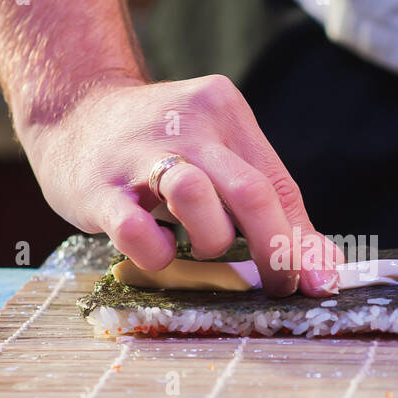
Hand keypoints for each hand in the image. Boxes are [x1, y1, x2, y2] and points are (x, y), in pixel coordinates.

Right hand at [22, 75, 340, 296]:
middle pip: (250, 191)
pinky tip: (157, 247)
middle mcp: (187, 123)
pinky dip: (157, 252)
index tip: (317, 285)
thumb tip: (325, 274)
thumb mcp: (219, 160)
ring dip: (211, 239)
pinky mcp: (98, 187)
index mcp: (225, 111)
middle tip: (278, 286)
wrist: (72, 112)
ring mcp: (139, 153)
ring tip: (200, 245)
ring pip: (195, 196)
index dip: (302, 242)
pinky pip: (136, 229)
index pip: (278, 185)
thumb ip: (272, 211)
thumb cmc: (161, 150)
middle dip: (274, 251)